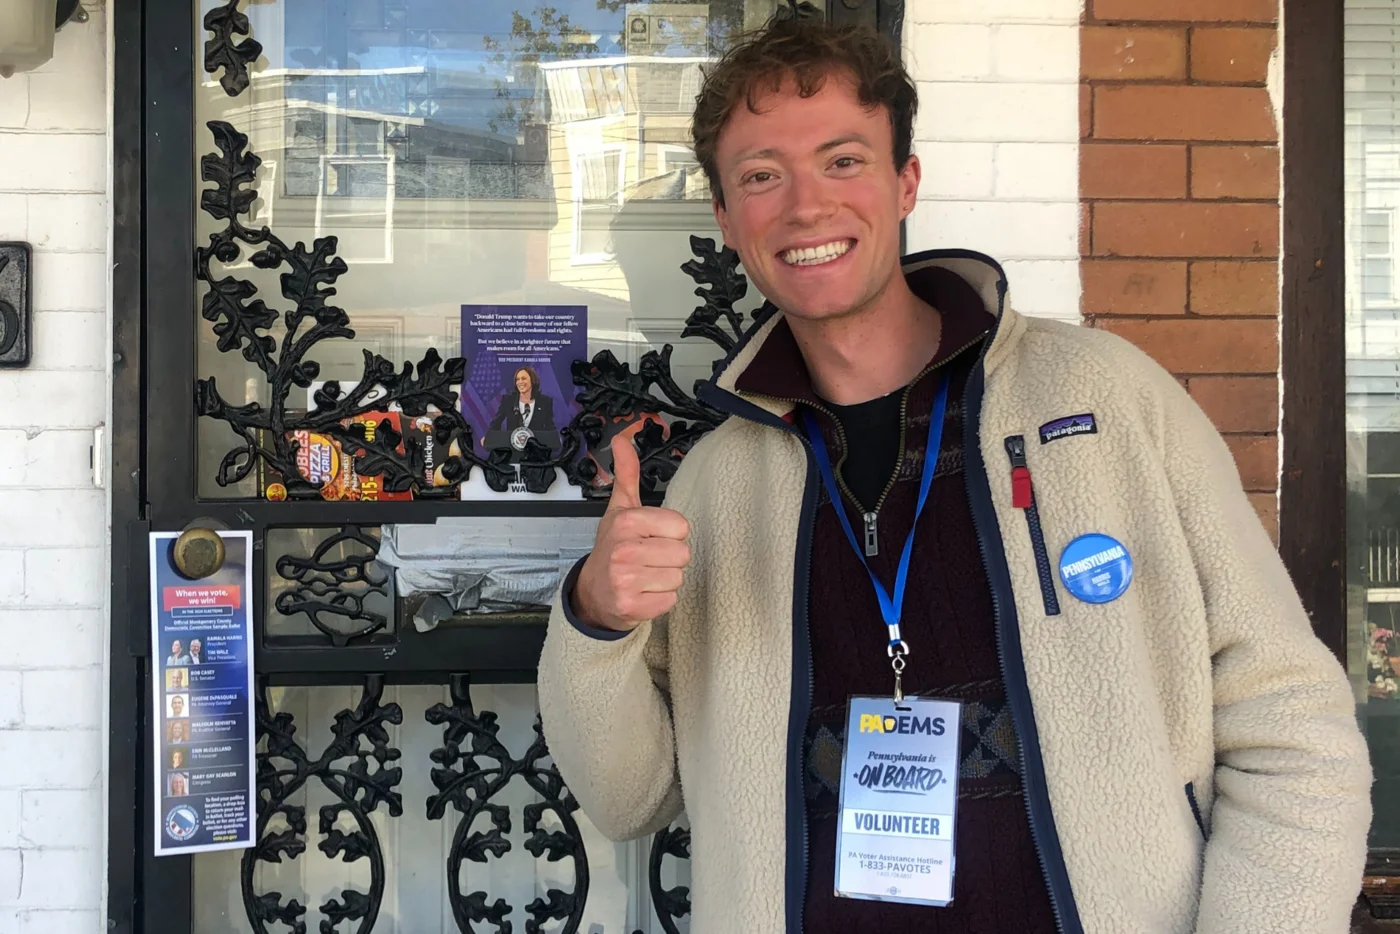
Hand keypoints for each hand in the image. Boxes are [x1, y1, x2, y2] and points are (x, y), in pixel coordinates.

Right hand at [572, 433, 690, 631]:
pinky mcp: (631, 607)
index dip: (670, 534)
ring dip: (665, 579)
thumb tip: (623, 440)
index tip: (650, 537)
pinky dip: (660, 600)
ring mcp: (625, 580)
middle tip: (647, 559)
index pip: (681, 526)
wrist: (592, 593)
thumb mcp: (619, 509)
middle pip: (683, 553)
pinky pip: (670, 600)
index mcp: (626, 522)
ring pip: (678, 577)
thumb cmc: (611, 550)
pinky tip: (643, 593)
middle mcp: (624, 550)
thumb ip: (627, 474)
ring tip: (644, 576)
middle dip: (668, 558)